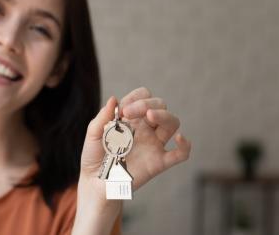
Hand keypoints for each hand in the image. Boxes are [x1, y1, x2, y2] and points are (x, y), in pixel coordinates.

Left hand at [79, 87, 191, 202]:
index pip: (144, 97)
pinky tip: (180, 138)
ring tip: (150, 115)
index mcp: (131, 118)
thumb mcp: (93, 134)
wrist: (95, 182)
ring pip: (172, 123)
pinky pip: (181, 154)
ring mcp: (154, 144)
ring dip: (165, 115)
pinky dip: (185, 145)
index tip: (122, 109)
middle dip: (147, 103)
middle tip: (128, 113)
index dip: (137, 98)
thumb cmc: (94, 157)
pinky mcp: (158, 162)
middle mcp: (145, 128)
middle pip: (160, 105)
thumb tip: (114, 99)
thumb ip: (102, 117)